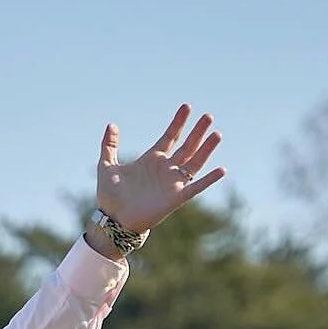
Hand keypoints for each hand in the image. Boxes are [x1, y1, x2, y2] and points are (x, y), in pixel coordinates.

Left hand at [96, 105, 225, 234]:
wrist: (113, 221)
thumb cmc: (110, 197)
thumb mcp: (106, 166)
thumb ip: (109, 145)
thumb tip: (111, 125)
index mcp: (152, 160)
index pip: (170, 137)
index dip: (178, 122)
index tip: (187, 107)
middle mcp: (165, 169)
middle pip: (187, 146)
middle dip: (197, 131)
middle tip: (208, 116)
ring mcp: (172, 183)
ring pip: (194, 162)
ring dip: (206, 149)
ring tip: (217, 134)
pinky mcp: (175, 198)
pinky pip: (196, 187)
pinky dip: (209, 179)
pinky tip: (221, 169)